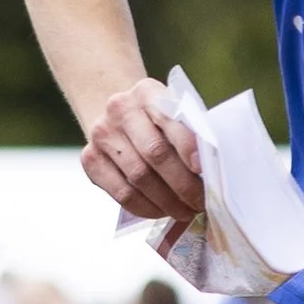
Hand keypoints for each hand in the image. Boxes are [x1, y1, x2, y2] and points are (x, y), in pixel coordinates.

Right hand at [81, 77, 203, 225]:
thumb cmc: (158, 120)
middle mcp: (119, 109)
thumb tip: (214, 170)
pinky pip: (121, 193)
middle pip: (154, 153)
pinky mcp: (90, 159)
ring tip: (186, 211)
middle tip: (201, 202)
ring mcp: (101, 134)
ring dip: (167, 202)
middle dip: (183, 184)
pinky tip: (162, 212)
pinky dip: (146, 208)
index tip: (204, 171)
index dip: (188, 148)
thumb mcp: (175, 113)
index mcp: (147, 92)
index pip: (170, 120)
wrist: (117, 115)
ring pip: (138, 178)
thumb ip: (192, 132)